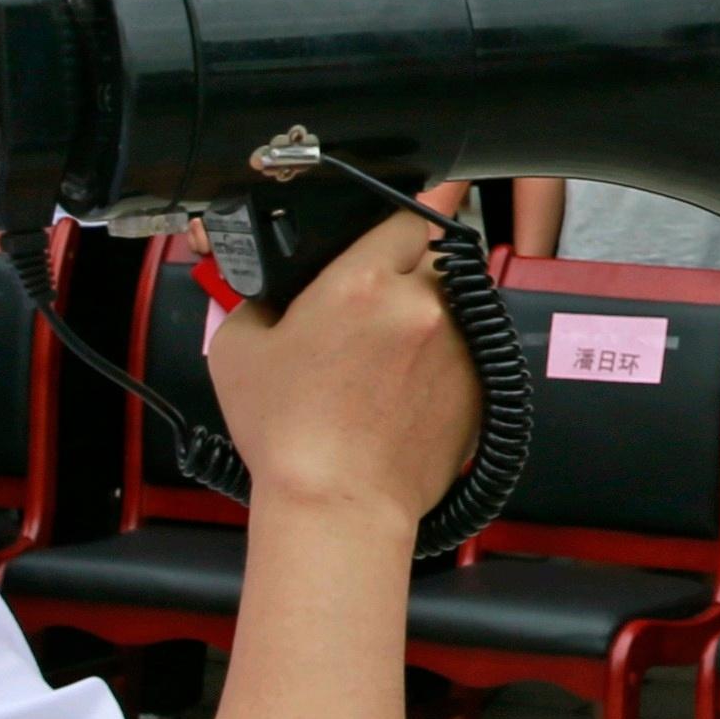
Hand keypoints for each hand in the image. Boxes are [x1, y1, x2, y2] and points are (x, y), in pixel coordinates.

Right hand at [203, 207, 479, 525]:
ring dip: (431, 313)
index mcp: (362, 282)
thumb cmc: (290, 436)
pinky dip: (446, 358)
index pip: (404, 215)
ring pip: (457, 302)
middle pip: (436, 256)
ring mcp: (458, 345)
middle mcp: (420, 304)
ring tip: (392, 351)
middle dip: (410, 272)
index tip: (379, 245)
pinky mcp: (480, 385)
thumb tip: (271, 287)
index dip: (389, 229)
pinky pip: (470, 349)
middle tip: (378, 304)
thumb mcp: (239, 349)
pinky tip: (408, 386)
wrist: (338, 503)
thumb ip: (258, 297)